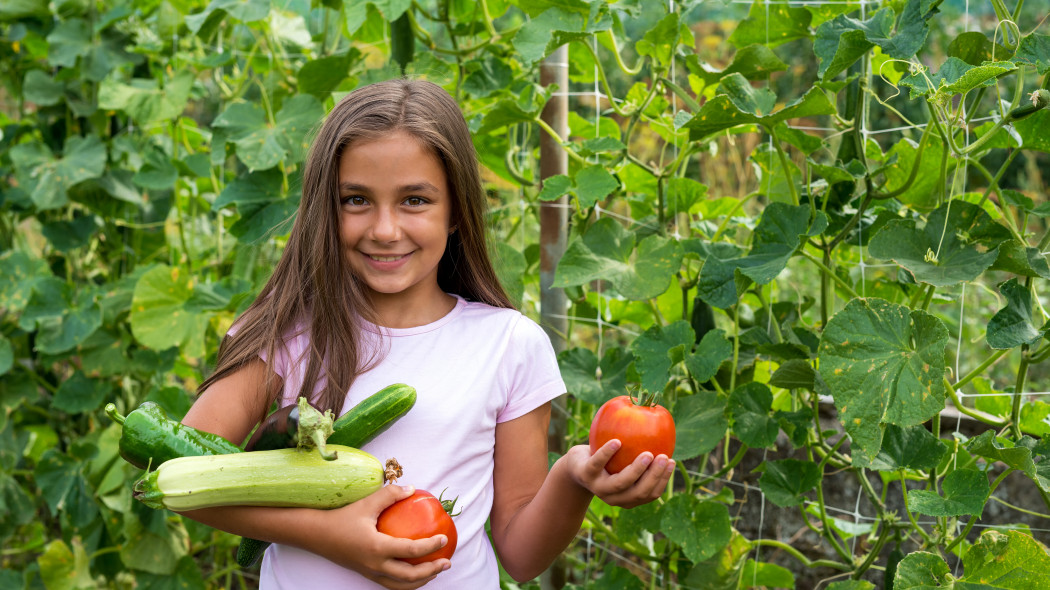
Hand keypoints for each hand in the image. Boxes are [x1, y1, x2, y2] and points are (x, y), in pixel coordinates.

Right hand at [310, 484, 450, 589]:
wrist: (317, 535)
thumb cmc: (342, 517)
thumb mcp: (367, 503)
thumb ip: (390, 495)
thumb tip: (412, 489)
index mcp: (377, 548)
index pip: (410, 550)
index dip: (430, 546)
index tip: (444, 538)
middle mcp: (375, 565)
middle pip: (410, 576)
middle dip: (432, 571)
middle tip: (447, 561)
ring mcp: (371, 573)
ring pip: (401, 585)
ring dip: (421, 581)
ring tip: (435, 571)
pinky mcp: (367, 574)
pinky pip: (391, 584)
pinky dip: (407, 582)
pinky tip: (415, 573)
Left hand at [565, 440, 674, 508]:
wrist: (576, 466)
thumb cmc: (608, 463)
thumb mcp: (625, 463)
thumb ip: (643, 459)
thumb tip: (668, 440)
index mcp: (628, 498)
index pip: (651, 494)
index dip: (663, 480)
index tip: (671, 461)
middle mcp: (615, 498)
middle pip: (639, 492)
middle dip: (654, 476)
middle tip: (663, 457)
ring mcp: (599, 488)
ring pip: (620, 483)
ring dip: (636, 470)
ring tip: (648, 454)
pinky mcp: (586, 474)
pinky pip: (598, 463)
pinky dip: (607, 453)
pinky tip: (617, 442)